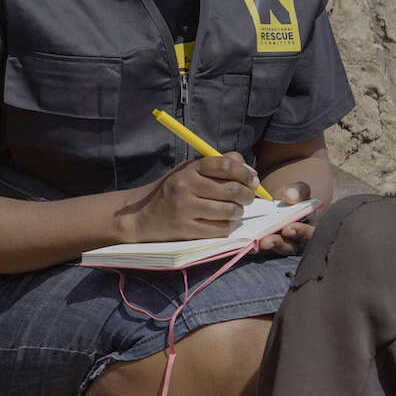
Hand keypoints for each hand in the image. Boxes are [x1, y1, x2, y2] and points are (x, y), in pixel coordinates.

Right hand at [122, 153, 258, 241]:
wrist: (142, 215)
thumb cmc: (173, 190)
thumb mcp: (189, 171)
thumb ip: (217, 165)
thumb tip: (248, 170)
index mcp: (189, 169)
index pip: (224, 165)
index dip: (244, 172)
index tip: (253, 180)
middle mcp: (186, 187)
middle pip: (231, 189)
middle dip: (247, 195)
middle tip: (249, 197)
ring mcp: (185, 209)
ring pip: (228, 211)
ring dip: (238, 212)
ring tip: (236, 210)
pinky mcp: (186, 230)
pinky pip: (219, 229)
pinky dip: (229, 226)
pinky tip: (225, 222)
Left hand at [255, 181, 317, 255]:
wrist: (276, 203)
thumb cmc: (291, 198)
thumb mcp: (297, 191)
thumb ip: (298, 190)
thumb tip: (292, 195)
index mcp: (308, 227)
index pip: (309, 233)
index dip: (300, 232)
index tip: (288, 227)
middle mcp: (296, 240)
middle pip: (291, 246)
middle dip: (280, 243)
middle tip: (268, 240)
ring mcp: (280, 246)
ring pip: (274, 250)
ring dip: (266, 248)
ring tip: (256, 243)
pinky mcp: (265, 248)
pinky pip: (260, 251)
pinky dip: (253, 248)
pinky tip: (246, 244)